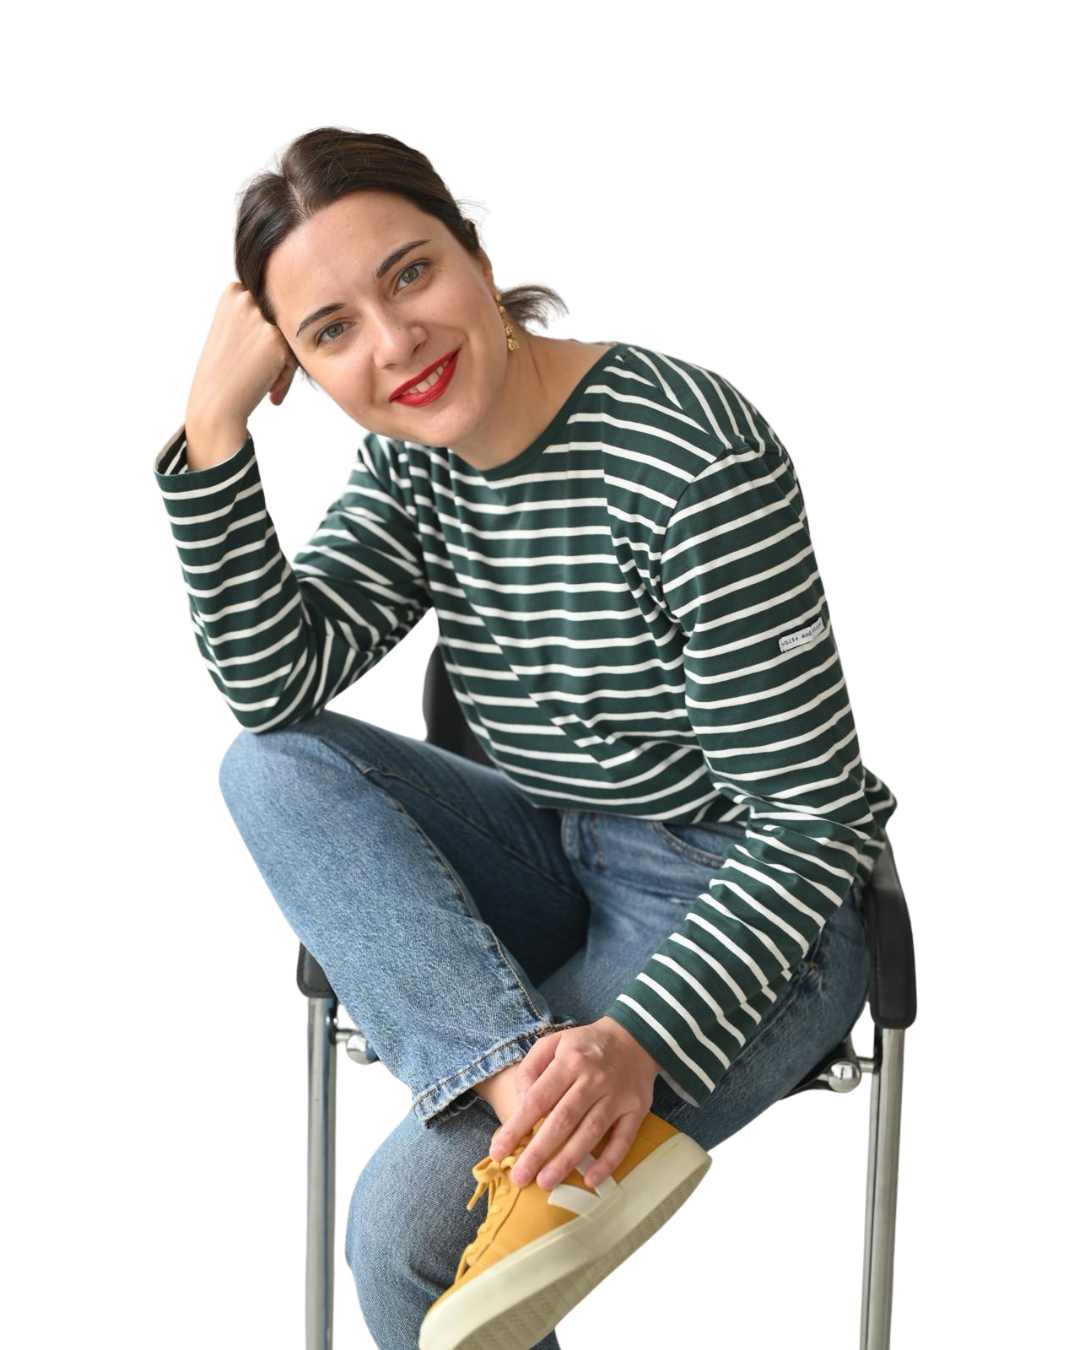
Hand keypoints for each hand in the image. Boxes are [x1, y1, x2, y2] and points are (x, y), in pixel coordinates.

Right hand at [185, 280, 297, 432]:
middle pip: (278, 321)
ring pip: (288, 339)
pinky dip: (286, 374)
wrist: (215, 403)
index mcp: (231, 292)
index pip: (266, 305)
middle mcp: (245, 299)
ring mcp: (261, 318)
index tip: (250, 351)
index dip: (261, 331)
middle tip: (255, 368)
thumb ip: (249, 316)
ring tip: (263, 381)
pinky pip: (294, 356)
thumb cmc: (220, 373)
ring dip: (281, 361)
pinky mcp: (277, 339)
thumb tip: (281, 306)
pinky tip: (268, 387)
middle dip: (274, 345)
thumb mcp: (227, 330)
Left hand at [488, 1017, 660, 1190]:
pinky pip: (623, 1140)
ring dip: (567, 1161)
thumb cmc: (586, 1046)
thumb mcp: (554, 1042)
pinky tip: (590, 1180)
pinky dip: (608, 1162)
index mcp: (569, 1062)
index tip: (498, 1151)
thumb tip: (520, 1101)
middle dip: (538, 1152)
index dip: (516, 1127)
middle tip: (519, 1178)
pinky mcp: (636, 1110)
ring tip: (545, 1183)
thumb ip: (531, 1068)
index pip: (538, 1099)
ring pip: (590, 1133)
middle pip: (563, 1120)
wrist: (635, 1037)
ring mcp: (617, 1096)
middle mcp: (593, 1079)